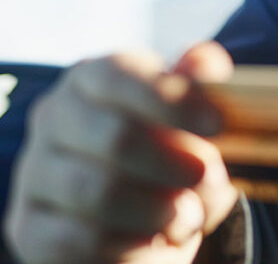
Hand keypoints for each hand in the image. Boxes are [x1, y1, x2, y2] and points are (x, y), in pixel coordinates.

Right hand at [4, 42, 238, 262]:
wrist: (140, 208)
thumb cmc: (173, 147)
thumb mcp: (193, 112)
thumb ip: (201, 83)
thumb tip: (202, 63)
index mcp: (94, 76)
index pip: (123, 76)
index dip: (173, 99)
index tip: (218, 124)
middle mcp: (55, 117)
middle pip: (116, 137)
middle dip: (176, 163)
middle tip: (211, 178)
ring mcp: (35, 172)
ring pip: (98, 192)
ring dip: (160, 210)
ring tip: (189, 216)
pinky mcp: (28, 228)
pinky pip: (80, 241)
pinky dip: (133, 247)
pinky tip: (158, 243)